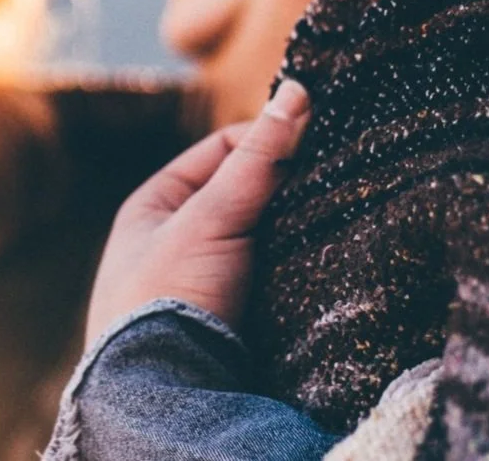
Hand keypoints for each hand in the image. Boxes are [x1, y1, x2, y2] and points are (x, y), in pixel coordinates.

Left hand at [84, 78, 310, 347]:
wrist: (165, 397)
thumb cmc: (168, 298)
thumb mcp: (209, 218)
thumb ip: (256, 159)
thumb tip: (297, 91)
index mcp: (153, 208)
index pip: (220, 151)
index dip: (265, 141)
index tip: (311, 139)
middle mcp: (176, 241)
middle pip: (246, 195)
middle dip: (285, 189)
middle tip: (331, 178)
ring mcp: (206, 283)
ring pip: (266, 238)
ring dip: (296, 230)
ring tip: (335, 217)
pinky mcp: (234, 321)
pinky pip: (276, 279)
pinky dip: (298, 268)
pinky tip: (325, 259)